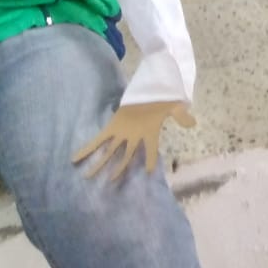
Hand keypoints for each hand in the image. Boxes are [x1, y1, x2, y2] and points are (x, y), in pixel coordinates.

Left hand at [72, 101, 195, 183]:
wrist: (147, 84)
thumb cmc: (160, 96)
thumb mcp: (172, 105)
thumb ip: (180, 115)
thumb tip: (193, 123)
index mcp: (149, 133)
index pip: (152, 150)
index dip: (152, 160)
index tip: (151, 172)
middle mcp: (134, 136)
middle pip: (125, 157)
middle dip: (118, 170)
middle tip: (110, 183)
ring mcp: (122, 132)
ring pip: (109, 152)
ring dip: (99, 164)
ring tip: (87, 177)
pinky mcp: (112, 125)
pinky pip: (98, 139)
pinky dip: (87, 148)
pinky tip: (75, 158)